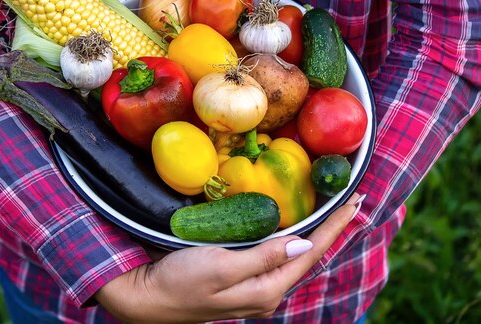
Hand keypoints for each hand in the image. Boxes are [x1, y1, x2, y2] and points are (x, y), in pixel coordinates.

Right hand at [95, 192, 362, 322]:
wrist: (146, 298)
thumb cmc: (179, 280)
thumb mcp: (221, 266)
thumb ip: (263, 257)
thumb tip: (303, 243)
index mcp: (266, 290)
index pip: (309, 253)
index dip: (333, 227)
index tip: (355, 202)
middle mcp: (266, 293)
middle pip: (307, 257)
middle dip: (331, 230)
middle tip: (351, 203)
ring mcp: (254, 289)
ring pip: (293, 259)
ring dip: (315, 235)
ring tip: (332, 215)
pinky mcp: (241, 281)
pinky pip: (276, 259)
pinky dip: (292, 241)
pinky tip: (295, 231)